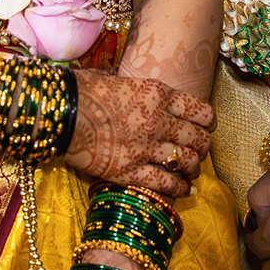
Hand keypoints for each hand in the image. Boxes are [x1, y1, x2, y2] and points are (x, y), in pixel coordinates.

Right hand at [66, 70, 213, 198]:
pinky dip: (179, 189)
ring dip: (194, 167)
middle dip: (203, 145)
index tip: (209, 126)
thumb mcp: (113, 78)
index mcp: (157, 94)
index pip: (198, 109)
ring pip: (185, 161)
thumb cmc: (81, 90)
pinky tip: (185, 191)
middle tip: (202, 150)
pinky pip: (164, 183)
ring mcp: (146, 148)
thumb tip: (126, 82)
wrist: (60, 113)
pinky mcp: (130, 171)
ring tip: (193, 171)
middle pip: (196, 137)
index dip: (208, 120)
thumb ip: (130, 85)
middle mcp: (158, 120)